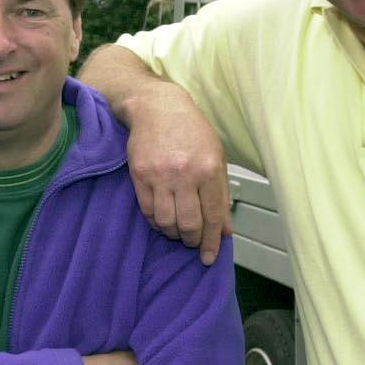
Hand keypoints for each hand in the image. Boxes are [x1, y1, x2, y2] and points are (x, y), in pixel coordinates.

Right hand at [124, 87, 229, 265]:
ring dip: (173, 233)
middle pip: (190, 224)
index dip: (211, 241)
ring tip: (177, 230)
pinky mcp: (140, 175)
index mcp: (209, 169)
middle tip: (192, 242)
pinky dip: (156, 222)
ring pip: (167, 222)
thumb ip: (221, 193)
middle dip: (192, 240)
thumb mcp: (215, 157)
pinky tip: (162, 219)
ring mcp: (160, 175)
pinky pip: (148, 210)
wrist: (157, 107)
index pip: (213, 216)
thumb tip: (224, 230)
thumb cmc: (191, 131)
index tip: (208, 257)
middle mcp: (185, 173)